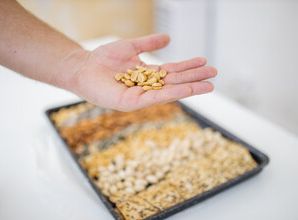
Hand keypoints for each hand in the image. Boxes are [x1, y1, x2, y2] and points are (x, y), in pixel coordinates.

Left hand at [64, 34, 216, 111]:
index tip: (205, 62)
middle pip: (175, 82)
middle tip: (214, 75)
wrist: (83, 67)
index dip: (189, 67)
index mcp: (148, 75)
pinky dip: (171, 94)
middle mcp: (147, 88)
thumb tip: (169, 38)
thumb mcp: (131, 47)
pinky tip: (185, 89)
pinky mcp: (131, 103)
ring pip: (169, 92)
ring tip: (208, 85)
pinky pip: (154, 98)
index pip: (173, 72)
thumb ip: (149, 43)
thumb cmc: (103, 59)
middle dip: (195, 79)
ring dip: (189, 88)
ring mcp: (140, 97)